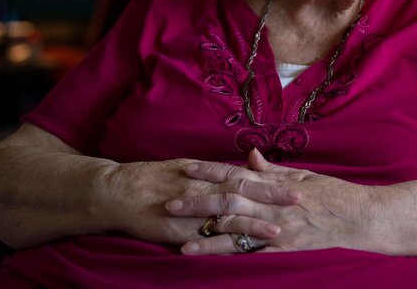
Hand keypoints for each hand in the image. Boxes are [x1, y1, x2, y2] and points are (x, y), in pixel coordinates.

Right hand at [97, 157, 300, 246]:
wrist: (118, 191)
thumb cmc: (152, 178)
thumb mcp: (185, 166)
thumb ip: (213, 171)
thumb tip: (239, 169)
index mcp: (205, 173)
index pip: (245, 176)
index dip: (271, 181)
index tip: (296, 184)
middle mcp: (202, 188)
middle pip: (243, 192)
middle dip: (272, 197)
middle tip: (299, 200)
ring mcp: (190, 210)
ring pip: (227, 216)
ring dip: (253, 223)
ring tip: (278, 230)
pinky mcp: (177, 230)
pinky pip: (204, 238)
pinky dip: (223, 244)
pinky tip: (239, 250)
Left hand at [169, 149, 375, 254]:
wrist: (359, 216)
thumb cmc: (333, 193)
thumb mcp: (303, 175)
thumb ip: (273, 170)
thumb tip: (249, 156)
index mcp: (275, 183)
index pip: (235, 173)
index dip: (209, 171)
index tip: (184, 169)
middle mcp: (272, 204)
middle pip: (227, 201)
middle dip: (197, 203)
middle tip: (169, 203)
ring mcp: (277, 227)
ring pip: (235, 229)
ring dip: (206, 234)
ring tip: (180, 241)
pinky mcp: (284, 247)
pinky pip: (252, 252)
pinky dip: (230, 254)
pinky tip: (212, 258)